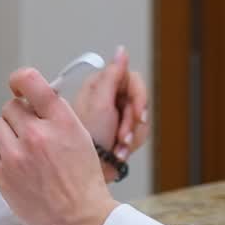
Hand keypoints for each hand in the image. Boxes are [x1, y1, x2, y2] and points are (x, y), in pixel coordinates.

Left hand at [0, 67, 119, 224]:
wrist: (81, 219)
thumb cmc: (83, 180)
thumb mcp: (80, 135)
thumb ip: (55, 114)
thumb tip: (32, 97)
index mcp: (61, 121)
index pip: (30, 81)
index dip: (19, 80)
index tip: (18, 86)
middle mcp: (37, 134)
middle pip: (10, 106)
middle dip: (19, 117)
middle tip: (30, 133)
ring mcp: (17, 155)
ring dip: (7, 134)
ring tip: (23, 150)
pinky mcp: (3, 175)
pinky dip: (0, 154)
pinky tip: (16, 165)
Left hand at [71, 45, 150, 175]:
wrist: (85, 173)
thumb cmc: (87, 141)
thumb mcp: (100, 105)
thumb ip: (112, 76)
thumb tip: (121, 51)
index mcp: (99, 85)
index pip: (132, 79)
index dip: (138, 98)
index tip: (138, 115)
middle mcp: (106, 97)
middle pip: (138, 101)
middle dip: (132, 122)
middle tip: (123, 136)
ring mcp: (113, 115)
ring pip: (140, 120)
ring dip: (131, 135)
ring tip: (118, 147)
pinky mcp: (117, 131)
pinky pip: (136, 133)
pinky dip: (129, 144)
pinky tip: (119, 151)